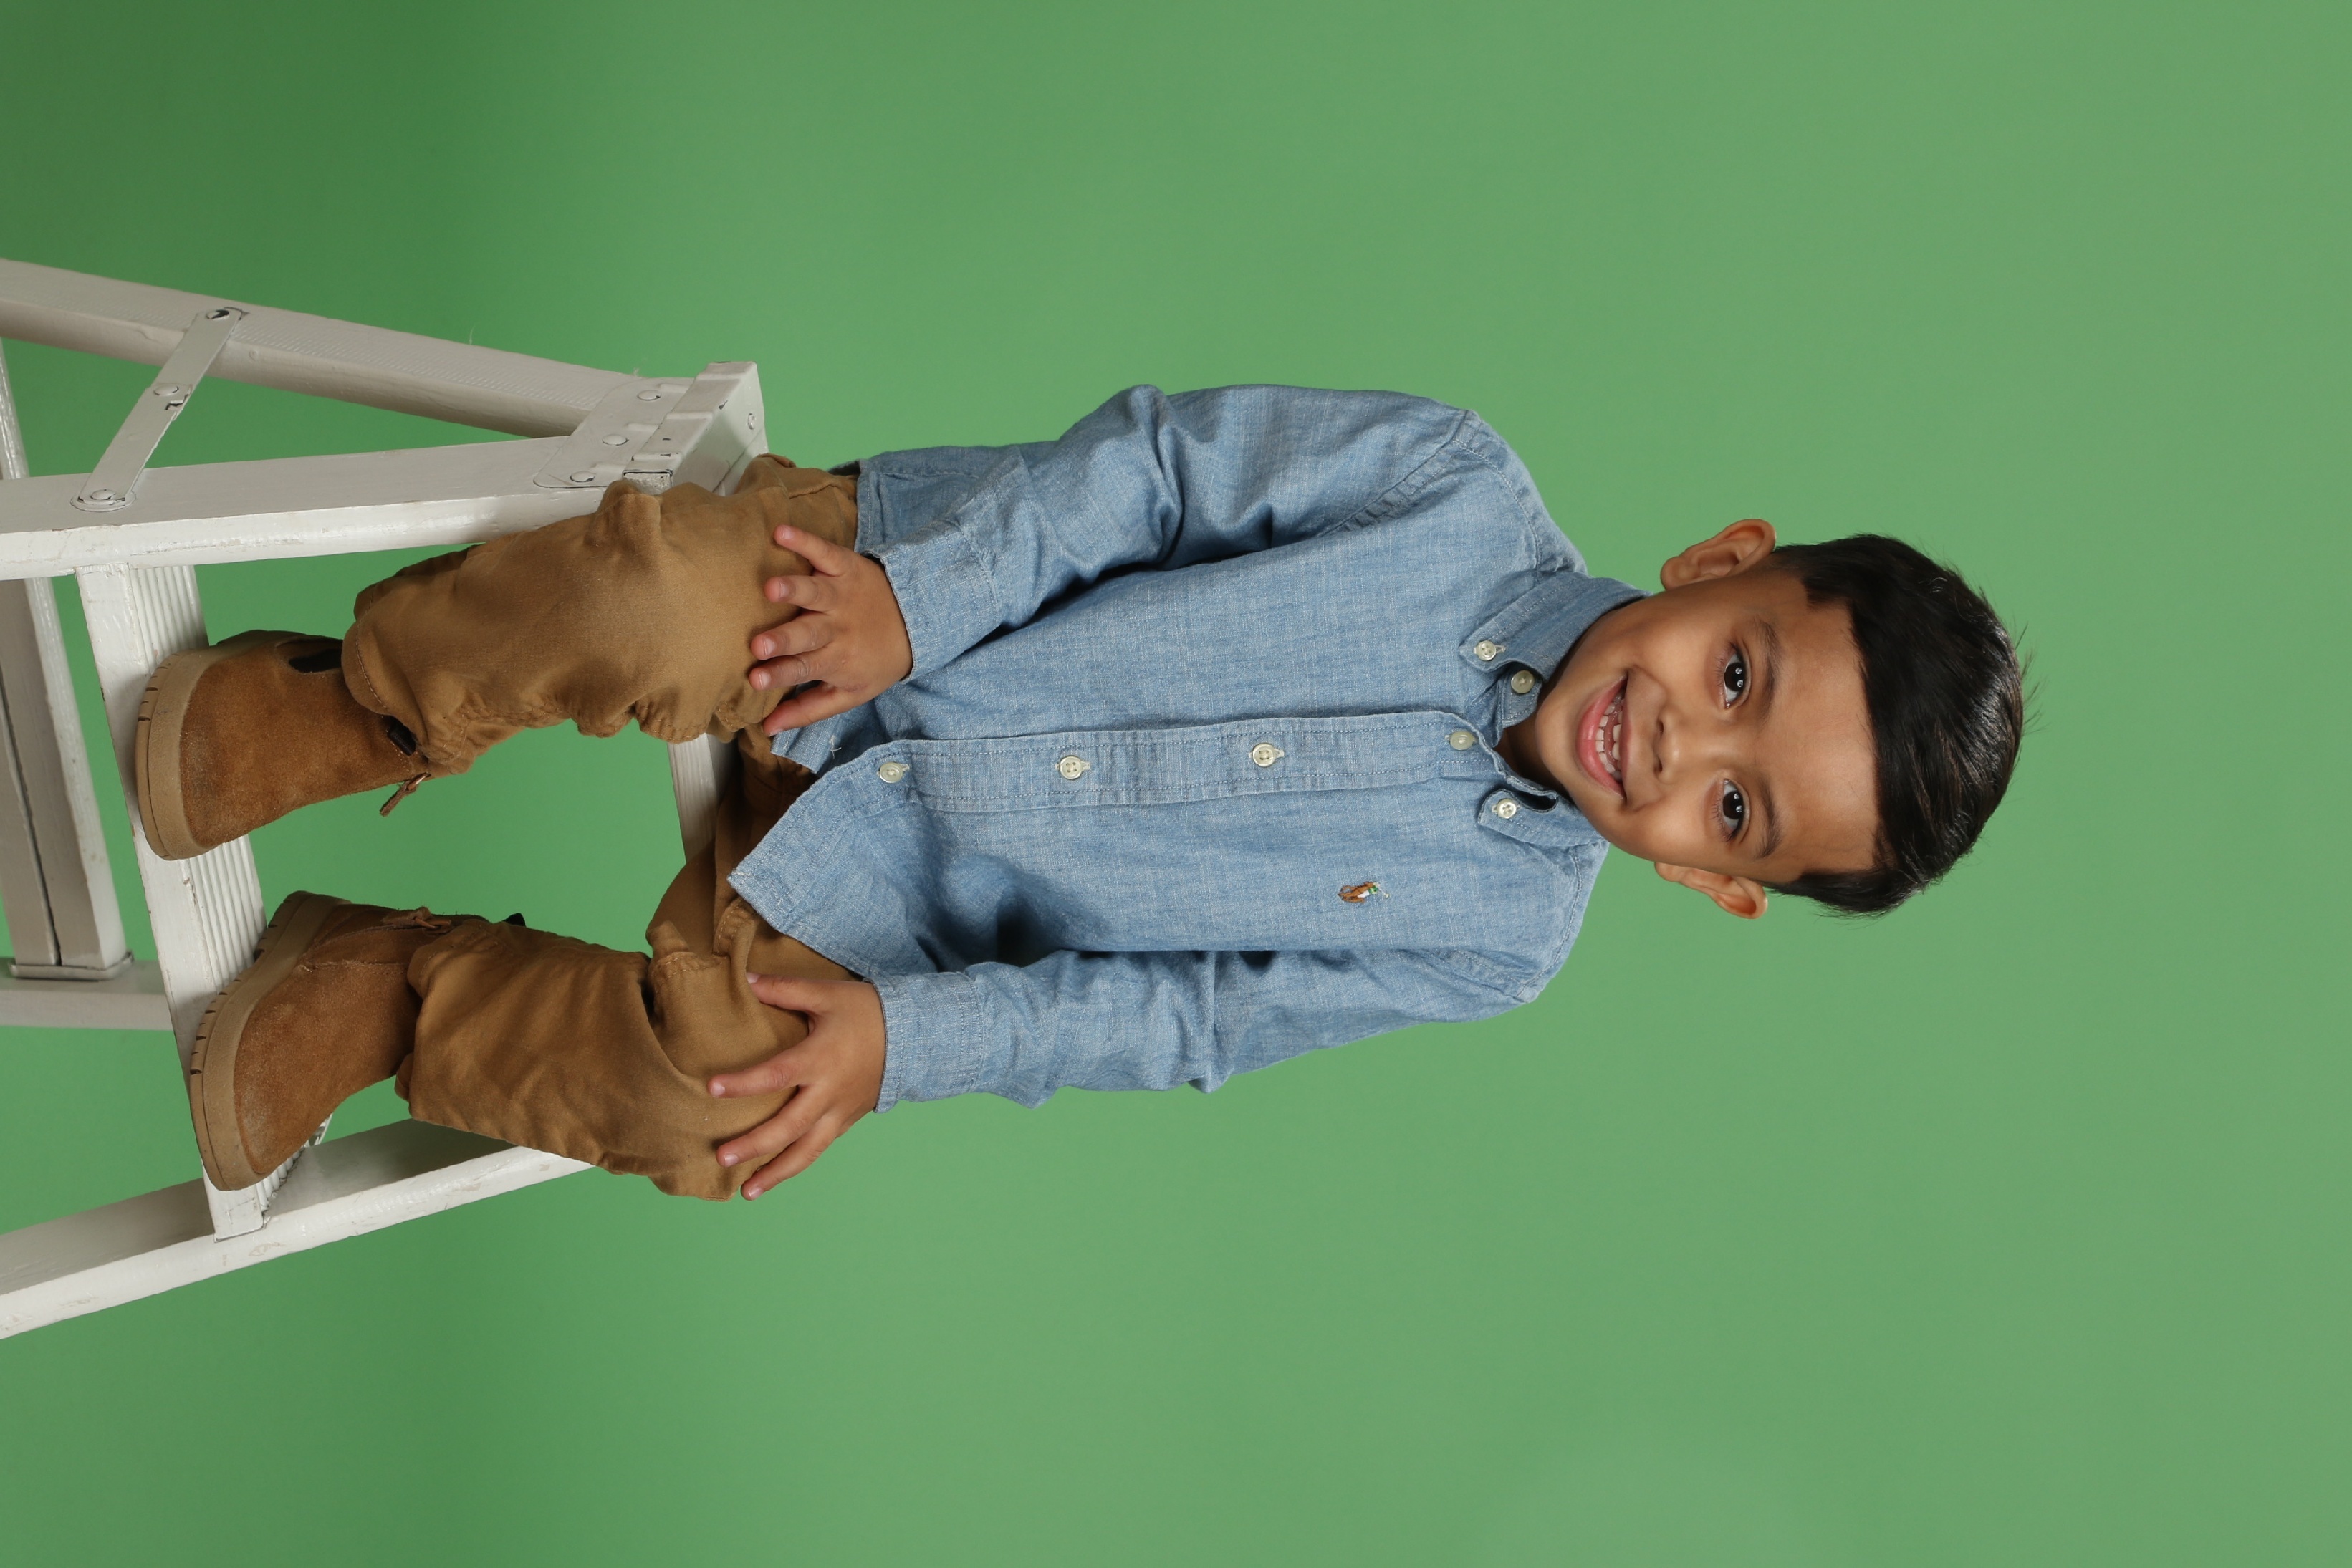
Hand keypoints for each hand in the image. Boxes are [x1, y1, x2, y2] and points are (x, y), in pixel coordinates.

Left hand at [709, 975, 886, 1197]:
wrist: (913, 1035)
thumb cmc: (866, 1011)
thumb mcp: (826, 993)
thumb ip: (784, 989)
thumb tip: (744, 980)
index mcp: (821, 1059)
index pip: (777, 1075)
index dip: (744, 1084)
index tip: (713, 1089)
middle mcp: (829, 1092)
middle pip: (789, 1127)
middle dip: (755, 1145)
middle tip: (722, 1156)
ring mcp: (840, 1112)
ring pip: (807, 1151)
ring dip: (776, 1173)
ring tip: (747, 1192)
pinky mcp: (846, 1121)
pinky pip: (819, 1148)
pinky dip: (796, 1165)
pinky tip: (773, 1176)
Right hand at [749, 524, 913, 734]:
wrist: (917, 621)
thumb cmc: (875, 661)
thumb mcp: (851, 693)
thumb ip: (808, 710)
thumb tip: (767, 728)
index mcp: (836, 660)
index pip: (804, 669)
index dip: (780, 674)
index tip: (754, 678)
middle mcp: (838, 627)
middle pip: (807, 634)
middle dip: (783, 639)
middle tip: (759, 643)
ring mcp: (841, 594)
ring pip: (815, 592)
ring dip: (793, 590)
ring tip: (771, 588)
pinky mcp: (845, 566)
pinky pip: (824, 551)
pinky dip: (804, 541)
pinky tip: (780, 533)